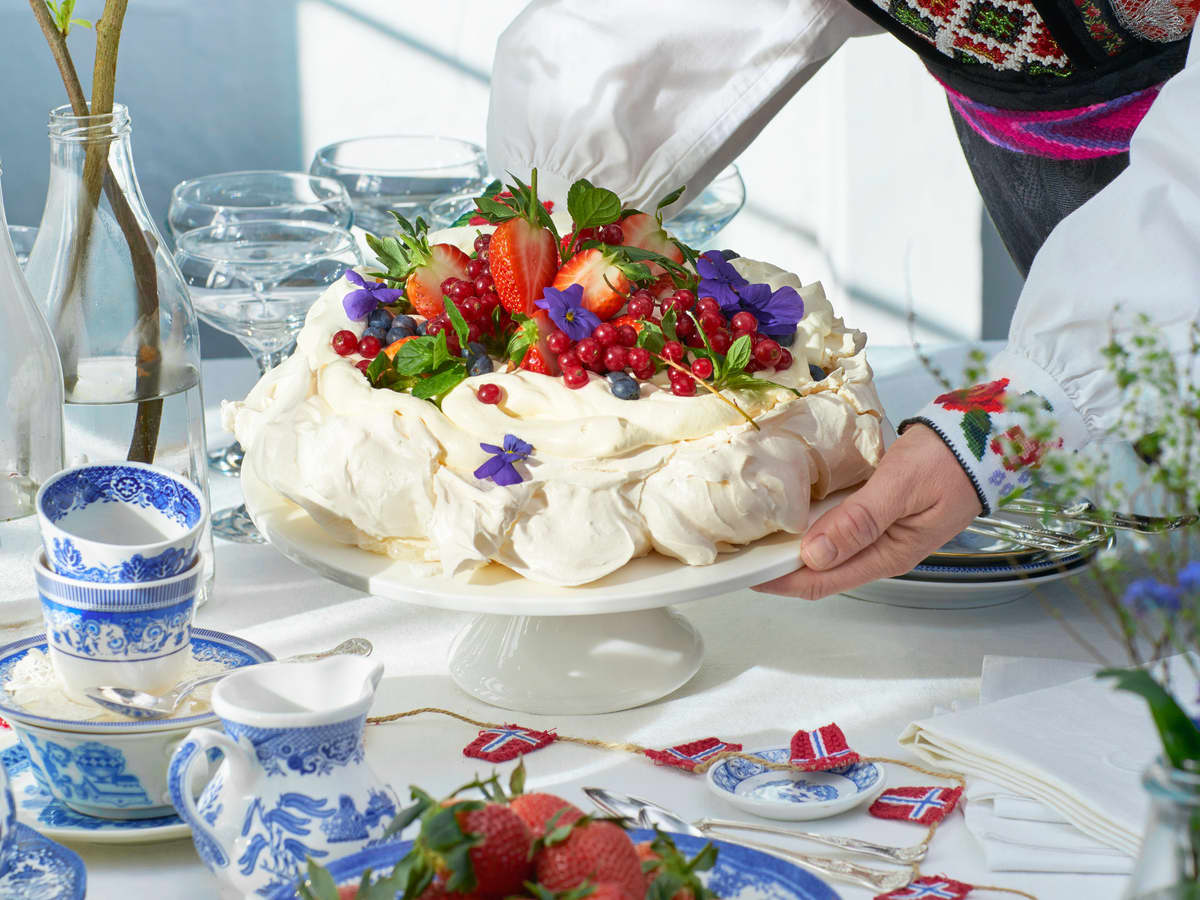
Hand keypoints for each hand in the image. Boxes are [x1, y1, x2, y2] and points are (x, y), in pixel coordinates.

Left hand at [754, 423, 981, 598]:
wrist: (983, 435)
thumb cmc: (947, 459)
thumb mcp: (901, 487)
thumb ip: (859, 521)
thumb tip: (814, 555)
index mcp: (888, 555)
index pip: (821, 582)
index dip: (778, 581)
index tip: (742, 572)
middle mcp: (879, 552)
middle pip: (818, 572)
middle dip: (777, 567)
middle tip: (736, 551)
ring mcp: (878, 535)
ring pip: (824, 551)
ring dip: (789, 546)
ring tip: (750, 533)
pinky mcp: (876, 514)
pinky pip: (834, 528)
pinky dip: (807, 524)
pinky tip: (785, 512)